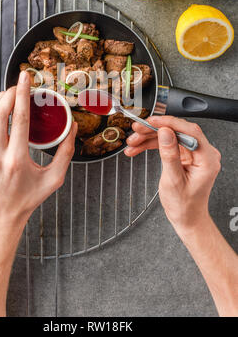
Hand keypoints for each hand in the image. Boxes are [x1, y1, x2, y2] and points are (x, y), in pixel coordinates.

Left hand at [0, 70, 76, 228]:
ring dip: (0, 99)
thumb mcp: (54, 179)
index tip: (25, 79)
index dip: (23, 95)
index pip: (19, 118)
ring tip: (13, 92)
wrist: (1, 214)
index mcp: (17, 159)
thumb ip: (66, 152)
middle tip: (22, 84)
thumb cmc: (27, 198)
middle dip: (10, 92)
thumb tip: (72, 128)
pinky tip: (2, 106)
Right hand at [125, 116, 220, 232]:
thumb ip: (169, 155)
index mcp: (207, 159)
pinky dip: (152, 145)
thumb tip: (165, 133)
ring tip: (133, 142)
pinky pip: (168, 144)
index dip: (170, 123)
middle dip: (154, 131)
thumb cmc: (184, 205)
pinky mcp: (185, 155)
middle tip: (137, 130)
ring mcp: (194, 154)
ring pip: (170, 136)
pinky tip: (139, 147)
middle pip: (177, 132)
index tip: (153, 122)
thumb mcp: (173, 181)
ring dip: (149, 138)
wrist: (186, 218)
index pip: (190, 131)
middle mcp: (203, 153)